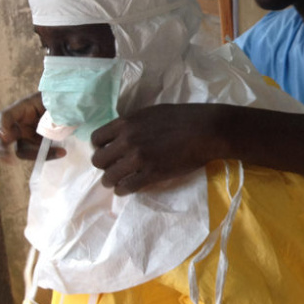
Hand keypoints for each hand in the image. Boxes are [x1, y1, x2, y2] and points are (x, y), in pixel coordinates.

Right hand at [0, 92, 64, 162]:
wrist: (72, 105)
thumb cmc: (64, 99)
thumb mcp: (59, 103)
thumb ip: (53, 114)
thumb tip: (53, 127)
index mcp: (23, 108)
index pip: (4, 116)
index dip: (2, 126)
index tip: (7, 136)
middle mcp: (20, 123)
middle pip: (1, 138)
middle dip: (2, 149)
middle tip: (8, 159)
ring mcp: (27, 135)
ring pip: (22, 151)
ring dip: (38, 155)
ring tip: (61, 152)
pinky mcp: (36, 144)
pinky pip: (36, 154)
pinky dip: (47, 155)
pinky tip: (62, 152)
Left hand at [90, 103, 224, 194]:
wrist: (207, 130)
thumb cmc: (184, 117)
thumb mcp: (152, 113)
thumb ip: (134, 124)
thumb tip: (122, 135)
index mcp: (127, 123)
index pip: (96, 138)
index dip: (100, 147)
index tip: (108, 152)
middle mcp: (127, 140)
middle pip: (99, 160)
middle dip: (105, 166)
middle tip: (114, 168)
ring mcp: (138, 158)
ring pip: (109, 177)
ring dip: (112, 181)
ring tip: (119, 182)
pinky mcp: (151, 174)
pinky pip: (127, 187)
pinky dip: (124, 190)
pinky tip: (127, 189)